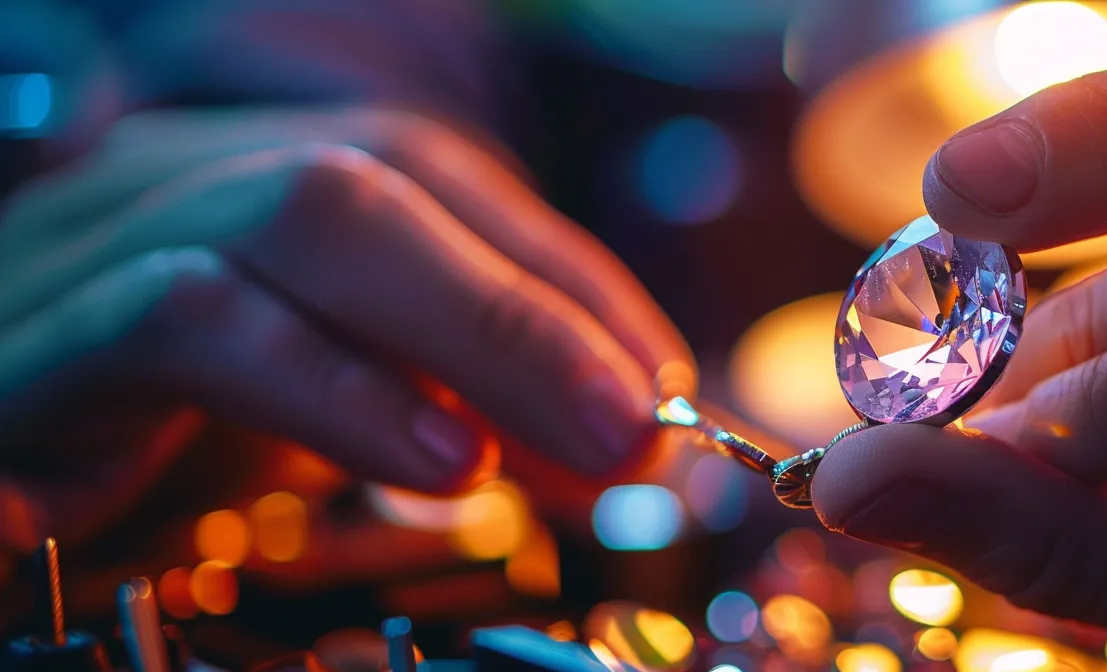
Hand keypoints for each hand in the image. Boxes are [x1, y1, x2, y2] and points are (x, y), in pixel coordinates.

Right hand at [0, 108, 689, 546]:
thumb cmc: (173, 386)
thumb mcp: (354, 373)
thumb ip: (477, 386)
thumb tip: (631, 439)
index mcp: (296, 179)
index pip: (462, 197)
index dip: (578, 292)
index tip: (672, 396)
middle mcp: (204, 190)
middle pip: (361, 198)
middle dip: (511, 317)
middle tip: (627, 432)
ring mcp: (99, 260)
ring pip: (237, 260)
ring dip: (366, 366)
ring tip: (466, 461)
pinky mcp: (18, 357)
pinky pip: (97, 348)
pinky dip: (193, 408)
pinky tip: (270, 481)